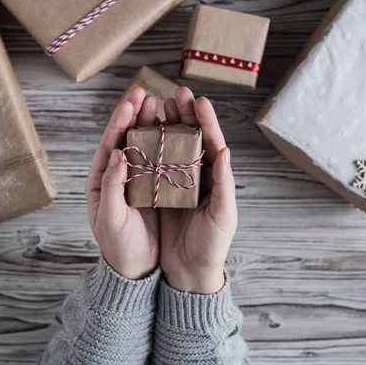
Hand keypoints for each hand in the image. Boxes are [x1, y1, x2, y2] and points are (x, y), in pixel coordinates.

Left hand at [85, 88, 159, 279]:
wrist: (136, 269)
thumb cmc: (118, 246)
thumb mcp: (111, 218)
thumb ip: (112, 185)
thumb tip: (116, 152)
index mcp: (102, 180)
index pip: (110, 143)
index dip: (120, 121)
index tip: (130, 101)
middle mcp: (119, 176)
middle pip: (128, 139)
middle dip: (137, 116)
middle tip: (148, 94)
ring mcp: (138, 181)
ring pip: (145, 147)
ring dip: (153, 125)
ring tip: (164, 105)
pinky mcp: (155, 189)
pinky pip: (161, 161)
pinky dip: (168, 145)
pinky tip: (177, 132)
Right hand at [159, 87, 237, 293]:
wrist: (189, 271)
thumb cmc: (212, 245)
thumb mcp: (223, 215)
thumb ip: (224, 183)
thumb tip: (224, 150)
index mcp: (215, 178)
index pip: (212, 143)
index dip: (206, 121)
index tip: (199, 100)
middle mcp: (196, 176)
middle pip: (190, 138)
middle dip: (184, 115)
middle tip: (175, 93)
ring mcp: (176, 183)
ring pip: (170, 147)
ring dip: (165, 125)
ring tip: (158, 105)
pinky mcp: (159, 193)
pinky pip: (152, 166)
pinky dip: (148, 148)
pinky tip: (140, 133)